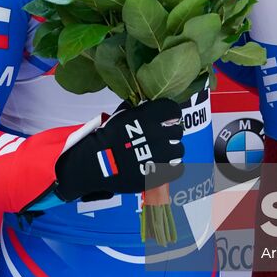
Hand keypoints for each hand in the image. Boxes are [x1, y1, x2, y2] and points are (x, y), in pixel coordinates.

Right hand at [53, 98, 185, 200]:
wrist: (97, 163)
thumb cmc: (107, 138)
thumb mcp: (121, 117)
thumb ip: (137, 110)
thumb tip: (147, 103)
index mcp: (149, 118)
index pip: (173, 110)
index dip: (171, 113)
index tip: (167, 118)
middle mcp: (159, 135)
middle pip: (177, 131)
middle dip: (170, 133)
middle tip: (160, 137)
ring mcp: (161, 156)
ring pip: (179, 150)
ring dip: (171, 151)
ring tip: (160, 153)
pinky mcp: (159, 173)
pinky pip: (177, 168)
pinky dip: (171, 167)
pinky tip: (161, 165)